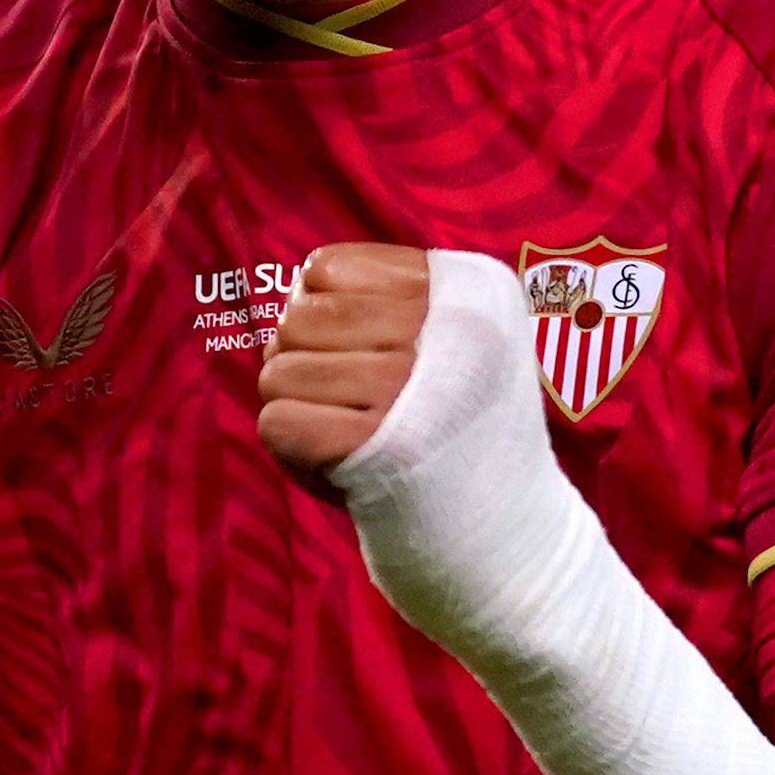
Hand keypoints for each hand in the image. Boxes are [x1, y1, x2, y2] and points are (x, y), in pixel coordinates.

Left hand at [255, 243, 433, 498]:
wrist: (497, 504)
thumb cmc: (455, 411)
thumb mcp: (455, 325)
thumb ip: (391, 289)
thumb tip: (303, 285)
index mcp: (453, 292)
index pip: (323, 270)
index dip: (318, 305)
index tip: (352, 342)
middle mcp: (431, 335)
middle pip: (295, 321)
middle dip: (302, 355)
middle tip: (340, 389)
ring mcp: (399, 389)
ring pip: (278, 372)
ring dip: (296, 401)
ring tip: (339, 419)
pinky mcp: (369, 445)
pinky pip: (277, 422)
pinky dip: (292, 440)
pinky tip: (331, 449)